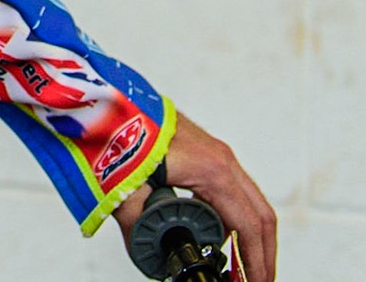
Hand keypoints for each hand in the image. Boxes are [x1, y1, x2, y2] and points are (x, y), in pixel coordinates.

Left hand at [110, 111, 275, 281]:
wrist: (103, 99)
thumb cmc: (116, 133)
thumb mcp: (125, 189)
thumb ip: (139, 226)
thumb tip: (147, 254)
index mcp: (211, 171)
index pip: (249, 226)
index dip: (255, 262)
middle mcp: (221, 160)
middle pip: (261, 215)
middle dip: (263, 254)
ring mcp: (214, 154)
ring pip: (249, 202)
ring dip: (250, 236)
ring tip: (241, 267)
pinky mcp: (202, 152)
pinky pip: (231, 190)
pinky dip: (234, 217)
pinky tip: (219, 236)